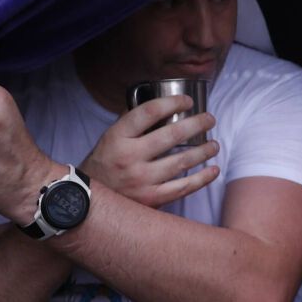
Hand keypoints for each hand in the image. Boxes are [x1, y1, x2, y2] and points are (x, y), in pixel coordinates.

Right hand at [80, 95, 220, 209]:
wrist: (86, 200)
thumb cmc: (103, 164)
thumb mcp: (110, 138)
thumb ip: (132, 121)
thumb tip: (158, 104)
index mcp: (118, 137)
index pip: (149, 112)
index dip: (172, 102)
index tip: (188, 101)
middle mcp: (129, 157)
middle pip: (171, 135)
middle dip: (197, 124)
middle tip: (209, 119)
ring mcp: (141, 180)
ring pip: (181, 162)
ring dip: (203, 151)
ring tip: (214, 144)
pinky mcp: (150, 199)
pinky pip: (183, 188)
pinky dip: (202, 179)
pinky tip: (213, 170)